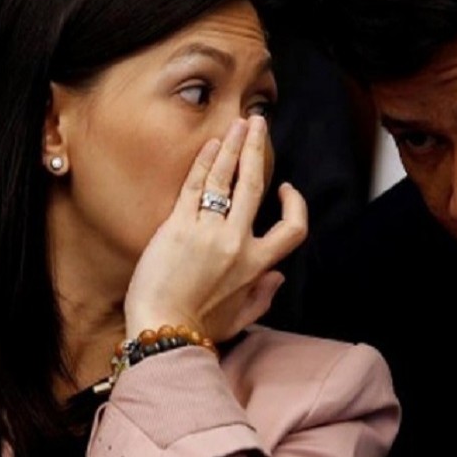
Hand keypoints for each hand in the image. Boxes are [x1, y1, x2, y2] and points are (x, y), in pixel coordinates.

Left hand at [124, 115, 307, 342]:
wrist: (162, 333)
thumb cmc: (200, 331)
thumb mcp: (242, 318)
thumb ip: (264, 296)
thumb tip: (278, 276)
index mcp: (258, 265)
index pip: (293, 228)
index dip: (295, 205)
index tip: (284, 189)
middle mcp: (238, 243)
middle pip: (255, 185)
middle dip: (258, 148)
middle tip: (257, 123)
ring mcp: (208, 232)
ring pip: (226, 178)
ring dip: (233, 145)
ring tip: (237, 123)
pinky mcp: (178, 227)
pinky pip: (195, 186)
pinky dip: (204, 162)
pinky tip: (210, 145)